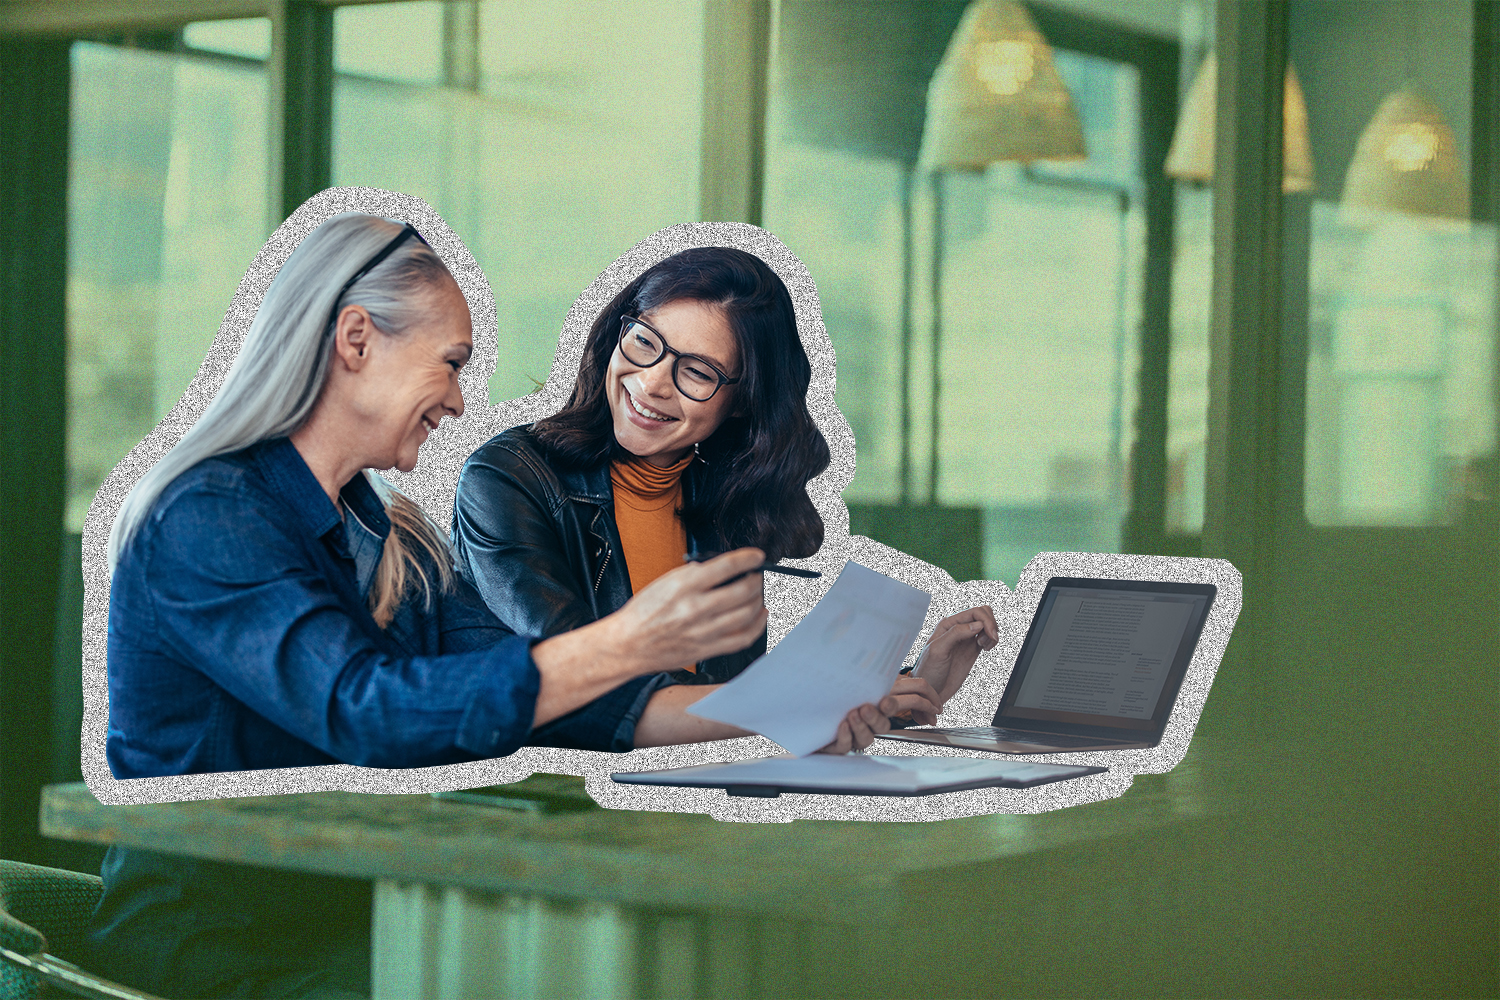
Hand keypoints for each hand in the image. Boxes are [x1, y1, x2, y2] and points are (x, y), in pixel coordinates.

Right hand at [605, 547, 768, 673]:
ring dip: (759, 600)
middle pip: (743, 591)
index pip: (726, 566)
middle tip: (757, 576)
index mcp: (684, 586)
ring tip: (758, 594)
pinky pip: (743, 638)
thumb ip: (694, 574)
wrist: (628, 644)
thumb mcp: (665, 581)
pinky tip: (759, 616)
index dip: (748, 559)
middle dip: (757, 580)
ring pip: (747, 614)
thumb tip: (721, 568)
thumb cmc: (643, 613)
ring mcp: (703, 631)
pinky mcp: (707, 649)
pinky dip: (758, 626)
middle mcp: (695, 608)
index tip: (757, 556)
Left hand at [816, 677, 942, 753]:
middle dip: (886, 711)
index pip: (910, 703)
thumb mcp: (862, 677)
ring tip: (855, 712)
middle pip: (885, 723)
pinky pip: (845, 744)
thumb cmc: (838, 692)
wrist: (810, 711)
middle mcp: (869, 720)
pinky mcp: (838, 742)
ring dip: (863, 724)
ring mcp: (854, 732)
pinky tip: (842, 724)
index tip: (933, 709)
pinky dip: (846, 735)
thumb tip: (897, 661)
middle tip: (883, 702)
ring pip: (867, 737)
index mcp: (880, 702)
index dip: (926, 705)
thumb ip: (883, 673)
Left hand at [912, 606, 998, 704]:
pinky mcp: (972, 649)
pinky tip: (985, 648)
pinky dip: (991, 640)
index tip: (991, 635)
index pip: (974, 612)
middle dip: (991, 625)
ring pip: (986, 624)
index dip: (986, 621)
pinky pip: (987, 637)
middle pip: (982, 614)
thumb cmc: (928, 671)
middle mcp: (958, 628)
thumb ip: (955, 634)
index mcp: (948, 624)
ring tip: (985, 646)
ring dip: (992, 633)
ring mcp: (966, 638)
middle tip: (990, 639)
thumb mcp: (938, 650)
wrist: (930, 691)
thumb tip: (977, 625)